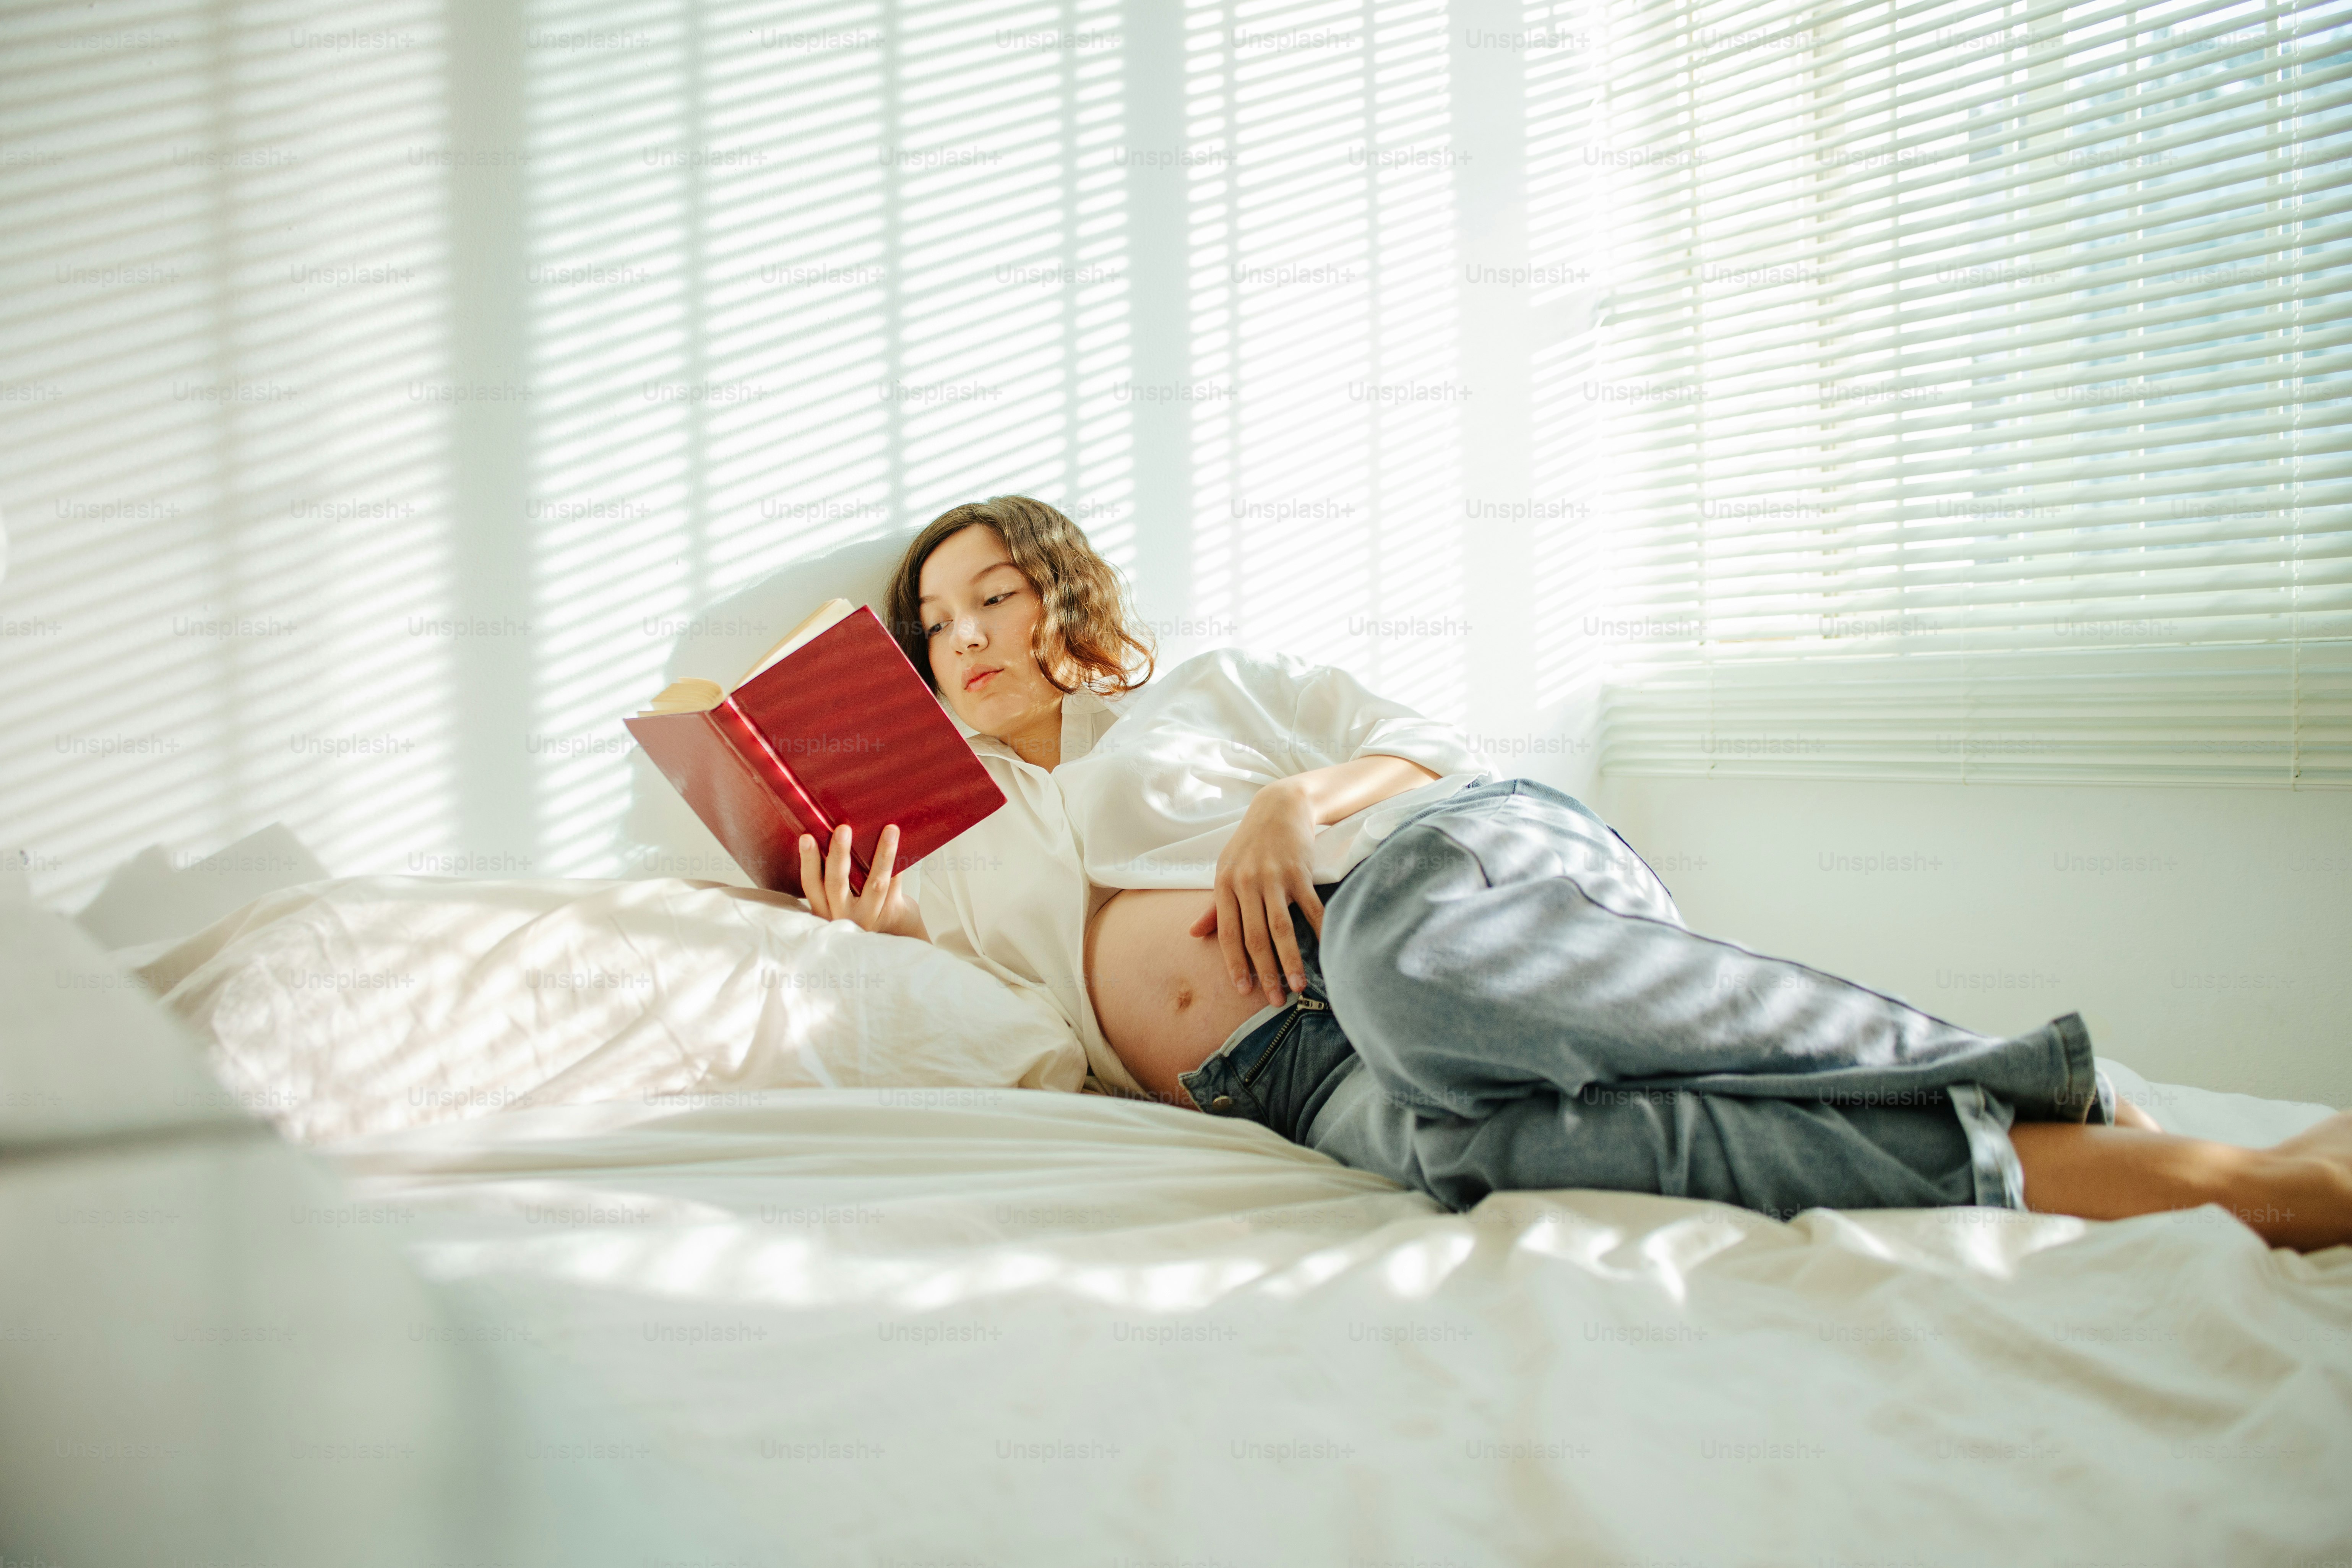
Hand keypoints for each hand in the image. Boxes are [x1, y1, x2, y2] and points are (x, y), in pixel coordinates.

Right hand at [797, 823, 925, 940]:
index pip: (811, 884)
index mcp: (824, 908)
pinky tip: (905, 845)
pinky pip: (896, 885)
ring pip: (875, 884)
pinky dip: (900, 864)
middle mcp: (843, 915)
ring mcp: (868, 917)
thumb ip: (837, 875)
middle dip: (839, 855)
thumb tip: (838, 829)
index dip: (808, 862)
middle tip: (842, 829)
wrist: (894, 931)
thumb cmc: (864, 904)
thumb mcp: (842, 898)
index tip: (806, 837)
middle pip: (837, 884)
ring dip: (882, 855)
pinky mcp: (890, 914)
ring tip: (890, 830)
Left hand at [1189, 779, 1323, 1010]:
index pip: (1228, 934)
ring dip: (1290, 961)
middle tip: (1274, 1000)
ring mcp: (1274, 877)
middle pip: (1255, 937)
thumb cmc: (1250, 843)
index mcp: (1225, 885)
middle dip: (1265, 972)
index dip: (1235, 965)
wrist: (1280, 807)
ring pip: (1282, 928)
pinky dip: (1319, 933)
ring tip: (1298, 986)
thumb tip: (1194, 934)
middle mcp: (1247, 883)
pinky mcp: (1300, 872)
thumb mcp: (1226, 869)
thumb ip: (1215, 906)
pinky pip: (1311, 909)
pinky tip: (1326, 952)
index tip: (1243, 990)